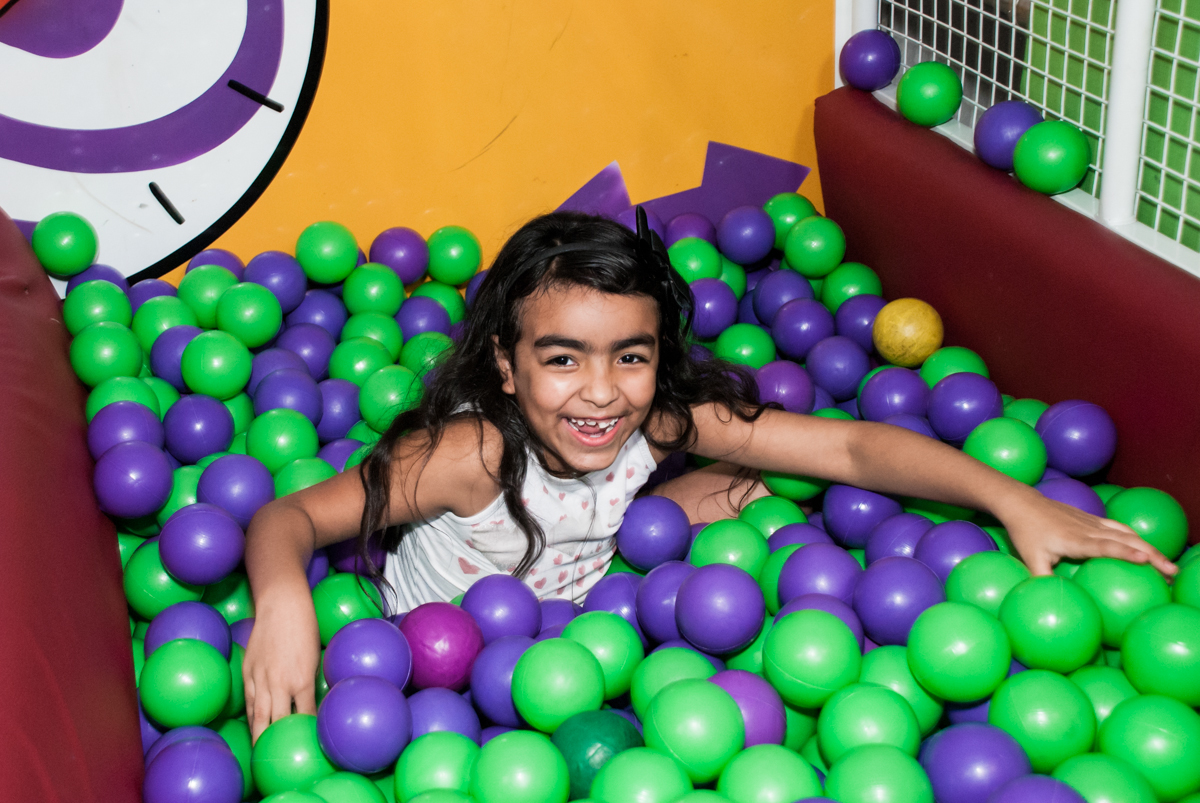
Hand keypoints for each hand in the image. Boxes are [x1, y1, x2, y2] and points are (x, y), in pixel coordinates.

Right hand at [243, 584, 320, 742]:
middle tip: (279, 758)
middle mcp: (280, 683)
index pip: (305, 715)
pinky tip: (253, 725)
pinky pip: (248, 700)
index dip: (305, 731)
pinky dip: (250, 715)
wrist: (282, 604)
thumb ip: (311, 680)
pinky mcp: (248, 671)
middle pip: (276, 722)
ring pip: (258, 715)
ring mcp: (261, 678)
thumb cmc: (306, 626)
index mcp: (302, 679)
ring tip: (261, 751)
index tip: (309, 743)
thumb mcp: (316, 655)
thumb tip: (312, 700)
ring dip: (259, 735)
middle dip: (277, 742)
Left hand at [1000, 491, 1176, 576]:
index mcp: (1075, 540)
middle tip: (1172, 572)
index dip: (1126, 552)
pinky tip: (1146, 549)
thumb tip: (1052, 601)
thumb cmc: (1025, 532)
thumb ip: (1042, 580)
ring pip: (1127, 533)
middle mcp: (1088, 530)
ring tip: (1167, 565)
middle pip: (1126, 540)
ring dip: (1150, 547)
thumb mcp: (1030, 559)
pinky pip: (1120, 529)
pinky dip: (1137, 538)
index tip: (1146, 560)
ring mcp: (1093, 523)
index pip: (1105, 546)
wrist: (1023, 503)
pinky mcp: (1093, 520)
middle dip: (1152, 554)